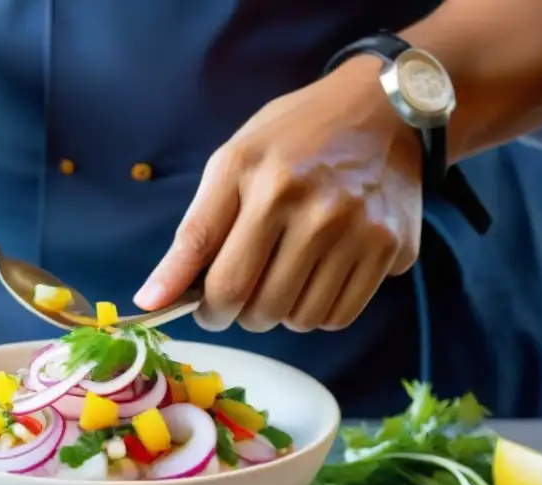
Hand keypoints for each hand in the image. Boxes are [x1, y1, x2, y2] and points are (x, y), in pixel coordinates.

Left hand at [134, 59, 423, 332]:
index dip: (207, 311)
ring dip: (282, 312)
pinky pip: (340, 316)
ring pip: (300, 320)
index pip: (224, 282)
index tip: (204, 311)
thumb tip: (149, 301)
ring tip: (282, 276)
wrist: (380, 107)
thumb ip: (192, 236)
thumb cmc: (292, 137)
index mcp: (266, 185)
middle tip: (245, 289)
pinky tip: (316, 278)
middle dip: (242, 312)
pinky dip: (319, 311)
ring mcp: (360, 231)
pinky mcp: (392, 248)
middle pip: (261, 309)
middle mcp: (316, 210)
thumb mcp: (231, 166)